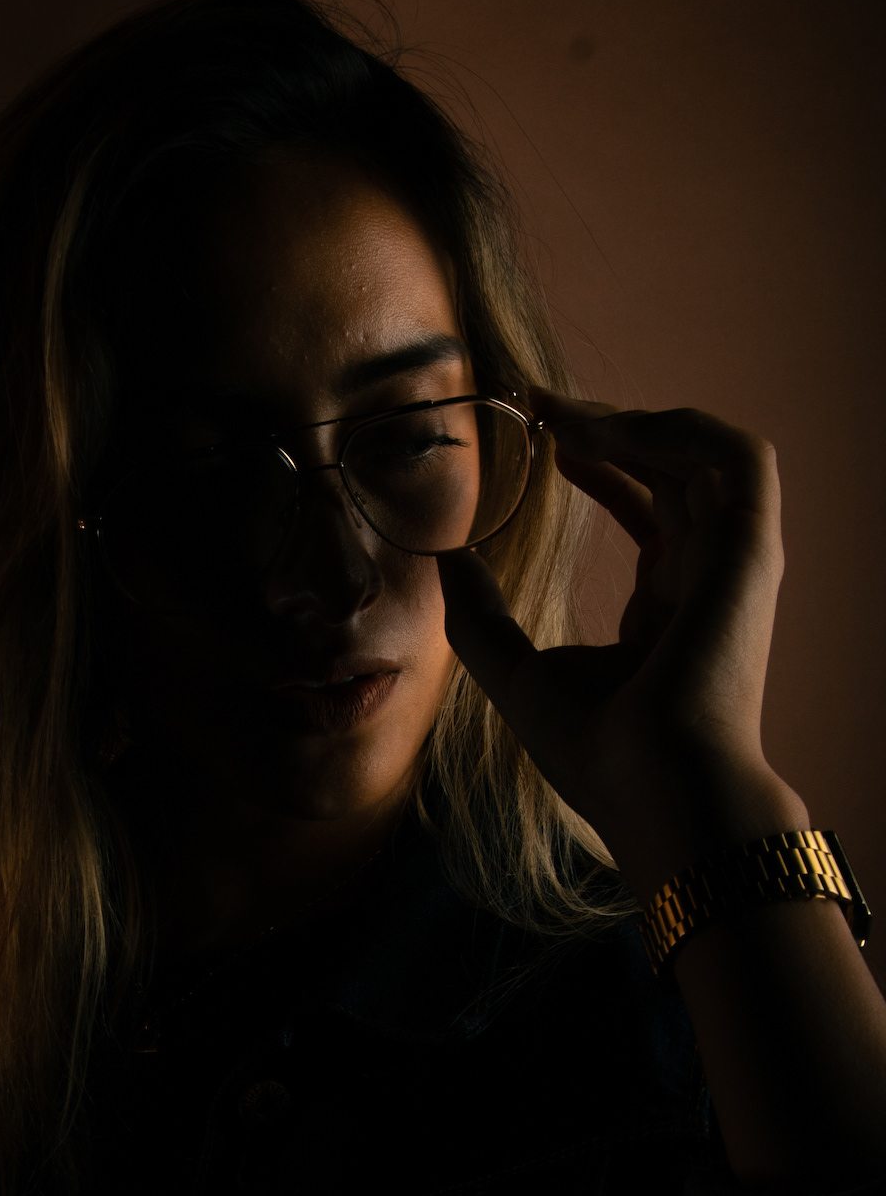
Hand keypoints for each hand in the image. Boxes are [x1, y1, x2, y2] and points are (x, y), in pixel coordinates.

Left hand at [436, 390, 806, 897]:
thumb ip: (479, 614)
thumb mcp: (514, 672)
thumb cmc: (597, 754)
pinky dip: (678, 429)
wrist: (657, 791)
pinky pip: (737, 458)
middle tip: (541, 404)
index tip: (541, 434)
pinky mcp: (751, 550)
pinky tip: (610, 428)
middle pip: (672, 471)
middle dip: (609, 426)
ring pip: (706, 456)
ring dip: (638, 421)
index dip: (597, 462)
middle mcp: (707, 580)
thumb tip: (444, 557)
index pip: (646, 509)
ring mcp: (736, 564)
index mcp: (665, 611)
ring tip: (568, 414)